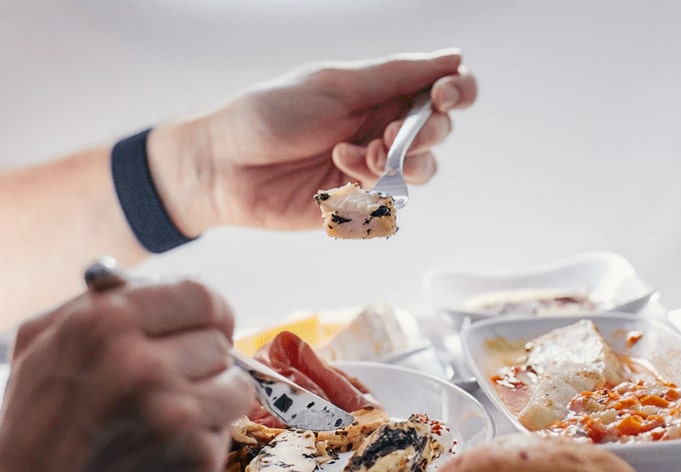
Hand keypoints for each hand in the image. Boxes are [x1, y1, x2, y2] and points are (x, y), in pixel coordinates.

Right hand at [0, 278, 252, 471]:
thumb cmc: (34, 432)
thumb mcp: (38, 344)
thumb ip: (91, 302)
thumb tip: (139, 279)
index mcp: (104, 323)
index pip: (199, 295)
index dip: (205, 314)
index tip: (202, 329)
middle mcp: (140, 361)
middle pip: (219, 338)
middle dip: (199, 361)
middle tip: (169, 386)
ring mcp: (171, 410)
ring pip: (235, 382)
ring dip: (210, 399)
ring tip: (167, 420)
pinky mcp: (195, 454)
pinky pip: (229, 426)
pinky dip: (206, 436)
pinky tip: (166, 449)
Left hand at [151, 49, 477, 234]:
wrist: (222, 166)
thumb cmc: (268, 115)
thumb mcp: (334, 86)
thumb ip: (395, 76)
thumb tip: (453, 57)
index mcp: (379, 91)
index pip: (443, 88)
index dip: (458, 92)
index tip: (444, 96)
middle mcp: (380, 127)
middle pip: (439, 132)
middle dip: (426, 132)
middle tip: (390, 133)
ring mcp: (369, 167)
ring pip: (422, 170)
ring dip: (401, 162)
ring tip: (360, 155)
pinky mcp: (355, 204)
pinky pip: (390, 202)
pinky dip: (371, 186)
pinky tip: (337, 173)